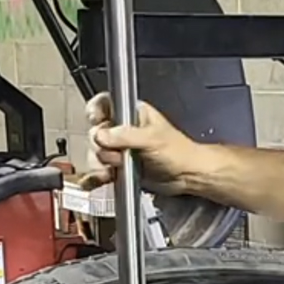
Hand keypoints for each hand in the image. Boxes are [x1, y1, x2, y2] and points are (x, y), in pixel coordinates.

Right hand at [80, 93, 205, 194]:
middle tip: (119, 153)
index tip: (96, 121)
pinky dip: (96, 176)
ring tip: (120, 166)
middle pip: (96, 132)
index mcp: (133, 114)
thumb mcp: (153, 139)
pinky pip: (99, 170)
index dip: (95, 111)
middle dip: (103, 145)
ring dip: (102, 162)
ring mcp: (120, 148)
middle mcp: (123, 129)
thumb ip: (126, 135)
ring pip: (96, 152)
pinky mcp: (120, 166)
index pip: (104, 104)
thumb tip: (102, 135)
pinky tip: (98, 179)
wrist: (187, 176)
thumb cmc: (180, 152)